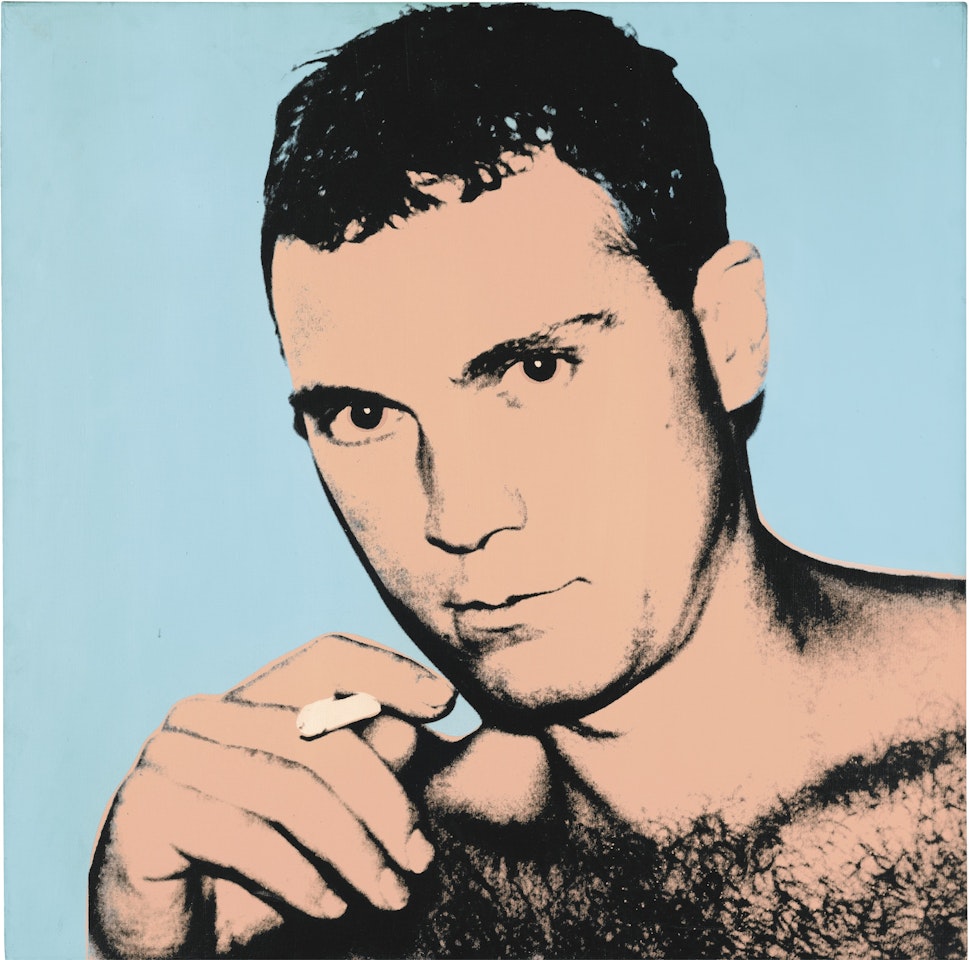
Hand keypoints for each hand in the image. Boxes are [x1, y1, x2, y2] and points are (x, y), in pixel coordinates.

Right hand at [88, 633, 454, 957]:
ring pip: (290, 786)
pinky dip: (300, 877)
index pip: (325, 658)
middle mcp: (203, 713)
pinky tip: (331, 907)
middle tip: (422, 859)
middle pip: (318, 731)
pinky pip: (245, 835)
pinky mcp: (145, 807)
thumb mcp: (324, 822)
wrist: (166, 945)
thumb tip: (412, 727)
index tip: (445, 702)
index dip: (387, 670)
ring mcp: (168, 754)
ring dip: (353, 851)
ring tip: (390, 895)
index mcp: (247, 699)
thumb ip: (364, 771)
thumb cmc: (253, 876)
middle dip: (383, 798)